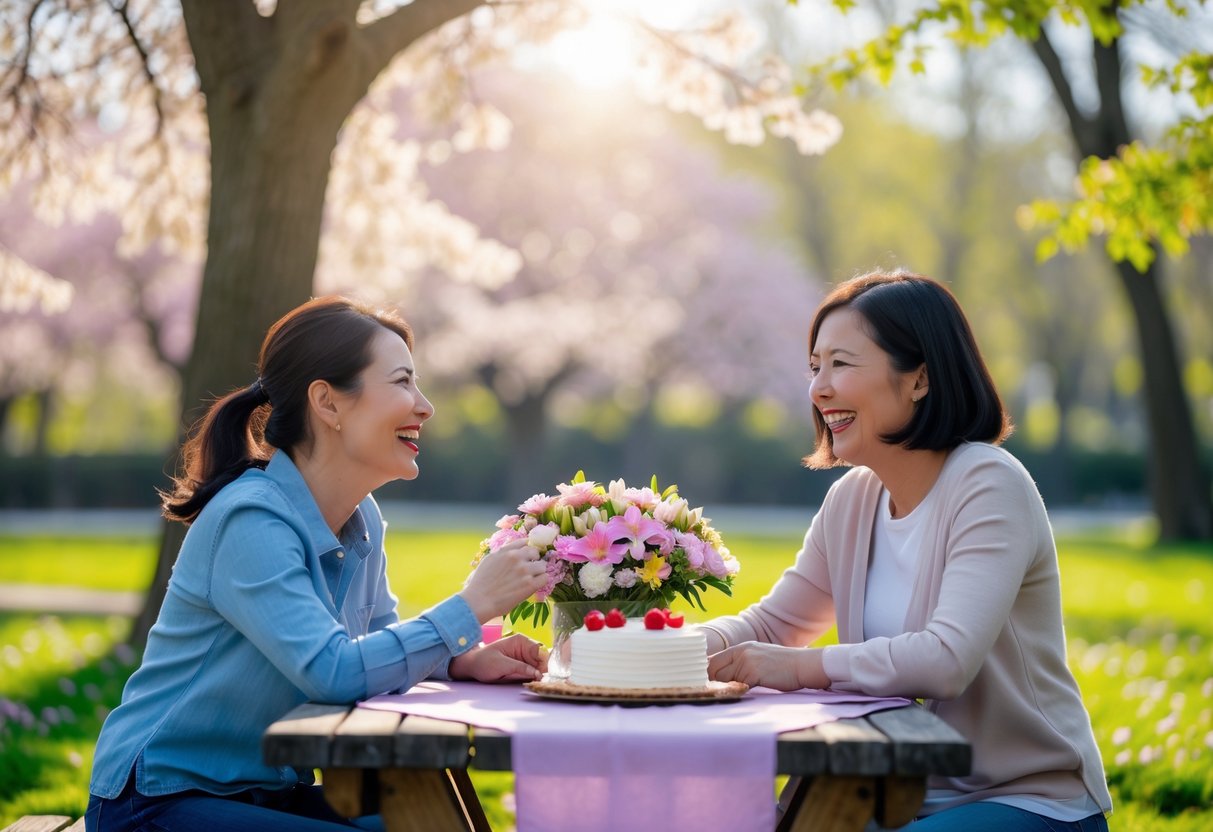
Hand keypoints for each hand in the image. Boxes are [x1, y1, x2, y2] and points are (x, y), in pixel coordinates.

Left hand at [449, 633, 548, 682]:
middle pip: (542, 660)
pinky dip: (533, 679)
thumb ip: (520, 668)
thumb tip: (538, 674)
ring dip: (538, 676)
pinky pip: (532, 673)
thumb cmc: (484, 662)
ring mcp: (524, 658)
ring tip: (535, 683)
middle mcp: (525, 648)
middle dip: (542, 671)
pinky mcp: (522, 667)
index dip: (544, 664)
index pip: (540, 651)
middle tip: (540, 683)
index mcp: (521, 641)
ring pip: (539, 668)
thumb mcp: (501, 665)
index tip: (542, 676)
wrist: (472, 667)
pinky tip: (531, 683)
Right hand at [459, 539, 548, 621]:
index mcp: (507, 551)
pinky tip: (535, 585)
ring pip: (542, 566)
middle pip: (536, 553)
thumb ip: (502, 551)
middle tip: (530, 569)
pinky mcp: (530, 584)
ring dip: (539, 572)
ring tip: (532, 579)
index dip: (528, 550)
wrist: (479, 600)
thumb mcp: (489, 560)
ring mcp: (524, 570)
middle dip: (534, 560)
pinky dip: (542, 581)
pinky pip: (545, 578)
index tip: (528, 556)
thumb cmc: (480, 583)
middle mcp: (517, 558)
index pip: (525, 542)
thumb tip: (512, 545)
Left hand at [707, 642, 826, 691]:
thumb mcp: (759, 658)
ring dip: (721, 690)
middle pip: (714, 670)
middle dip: (709, 684)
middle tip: (706, 695)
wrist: (803, 665)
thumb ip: (742, 664)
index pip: (713, 660)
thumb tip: (725, 679)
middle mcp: (741, 652)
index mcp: (741, 648)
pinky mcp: (754, 674)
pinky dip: (734, 693)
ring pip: (724, 680)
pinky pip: (737, 687)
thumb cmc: (783, 666)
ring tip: (719, 699)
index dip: (705, 674)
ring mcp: (747, 662)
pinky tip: (735, 699)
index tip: (701, 685)